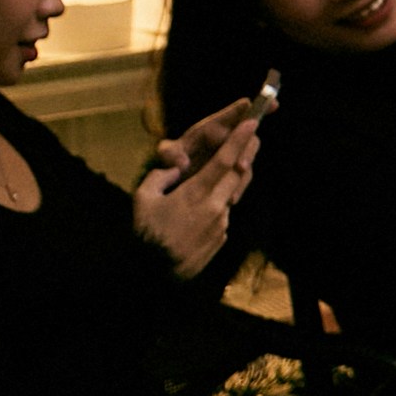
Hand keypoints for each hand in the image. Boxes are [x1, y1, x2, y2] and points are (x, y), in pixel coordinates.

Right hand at [133, 92, 259, 276]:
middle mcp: (216, 207)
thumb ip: (161, 176)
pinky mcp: (221, 238)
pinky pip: (223, 215)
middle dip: (245, 154)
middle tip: (251, 138)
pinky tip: (200, 212)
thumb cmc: (146, 232)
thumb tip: (176, 169)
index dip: (239, 140)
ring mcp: (221, 224)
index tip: (252, 123)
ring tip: (218, 177)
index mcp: (197, 192)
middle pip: (238, 174)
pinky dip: (217, 206)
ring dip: (229, 182)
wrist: (154, 272)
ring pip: (231, 195)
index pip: (225, 160)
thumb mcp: (143, 197)